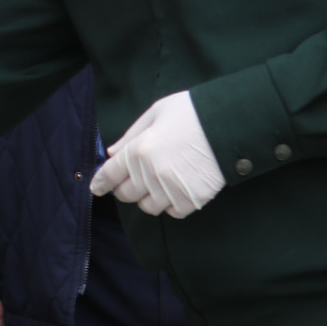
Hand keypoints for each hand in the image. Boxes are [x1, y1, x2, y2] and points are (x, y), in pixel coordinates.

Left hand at [90, 91, 225, 217]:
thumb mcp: (155, 113)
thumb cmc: (191, 112)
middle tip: (135, 178)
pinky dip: (171, 204)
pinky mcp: (191, 200)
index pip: (110, 174)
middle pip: (126, 194)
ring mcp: (171, 189)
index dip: (100, 182)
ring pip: (148, 207)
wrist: (229, 125)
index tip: (96, 188)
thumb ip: (130, 135)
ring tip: (159, 183)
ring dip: (148, 197)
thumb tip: (111, 153)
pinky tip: (177, 189)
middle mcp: (151, 174)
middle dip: (126, 188)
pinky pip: (172, 213)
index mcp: (139, 150)